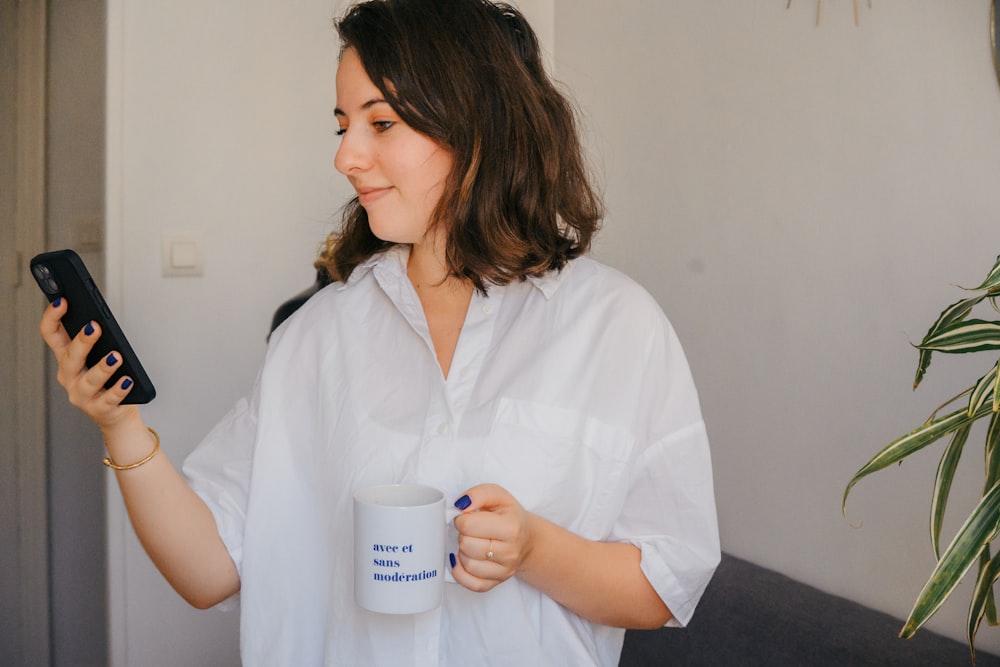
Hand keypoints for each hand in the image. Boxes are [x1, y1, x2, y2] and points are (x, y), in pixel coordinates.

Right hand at [39, 298, 136, 427]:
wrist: (115, 413)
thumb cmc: (107, 379)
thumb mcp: (97, 356)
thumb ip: (96, 339)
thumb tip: (101, 318)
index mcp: (67, 358)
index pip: (50, 335)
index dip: (52, 317)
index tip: (62, 301)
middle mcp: (69, 376)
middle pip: (69, 357)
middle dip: (81, 341)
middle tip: (94, 327)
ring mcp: (81, 395)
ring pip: (88, 381)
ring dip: (102, 367)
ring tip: (116, 357)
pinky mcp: (98, 409)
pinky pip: (108, 399)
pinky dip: (118, 389)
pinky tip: (127, 381)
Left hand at [450, 483, 536, 592]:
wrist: (528, 538)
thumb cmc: (509, 515)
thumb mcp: (498, 495)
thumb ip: (478, 494)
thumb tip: (460, 505)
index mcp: (511, 527)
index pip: (468, 525)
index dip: (461, 519)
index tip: (467, 517)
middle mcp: (510, 551)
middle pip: (466, 545)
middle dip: (463, 534)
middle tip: (472, 530)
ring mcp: (505, 570)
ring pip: (467, 564)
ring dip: (463, 551)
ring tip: (472, 542)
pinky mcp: (497, 582)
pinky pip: (472, 584)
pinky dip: (462, 573)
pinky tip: (464, 561)